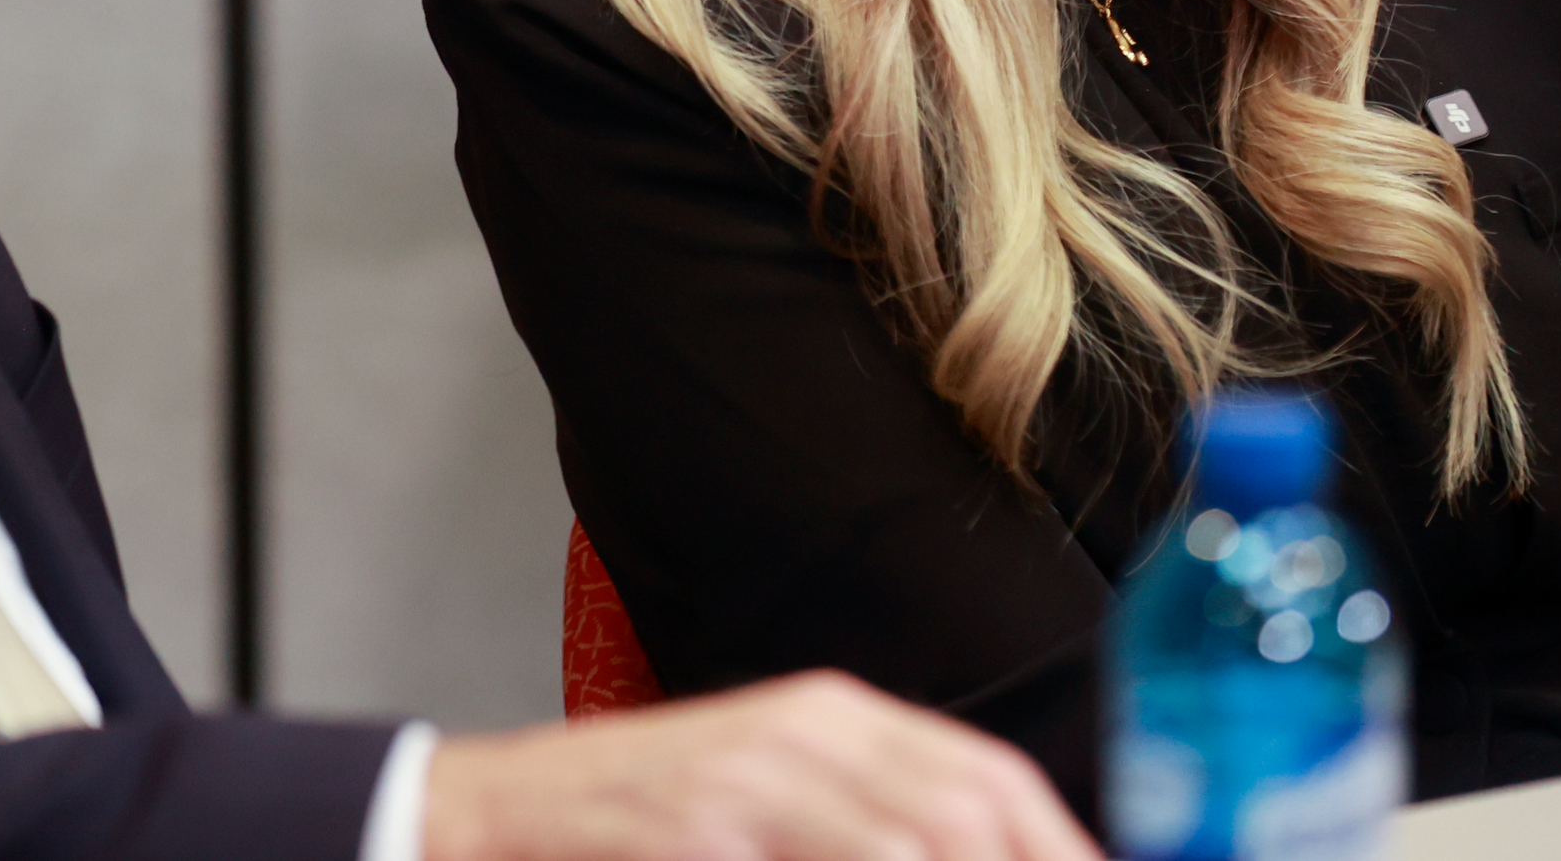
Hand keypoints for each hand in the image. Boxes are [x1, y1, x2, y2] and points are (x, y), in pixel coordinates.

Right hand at [422, 670, 1101, 860]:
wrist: (500, 809)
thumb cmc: (644, 818)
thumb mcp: (768, 793)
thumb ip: (865, 812)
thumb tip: (980, 841)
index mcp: (832, 715)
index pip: (988, 777)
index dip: (1060, 843)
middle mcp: (804, 732)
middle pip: (969, 806)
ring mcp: (750, 778)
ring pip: (910, 839)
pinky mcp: (699, 825)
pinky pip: (827, 858)